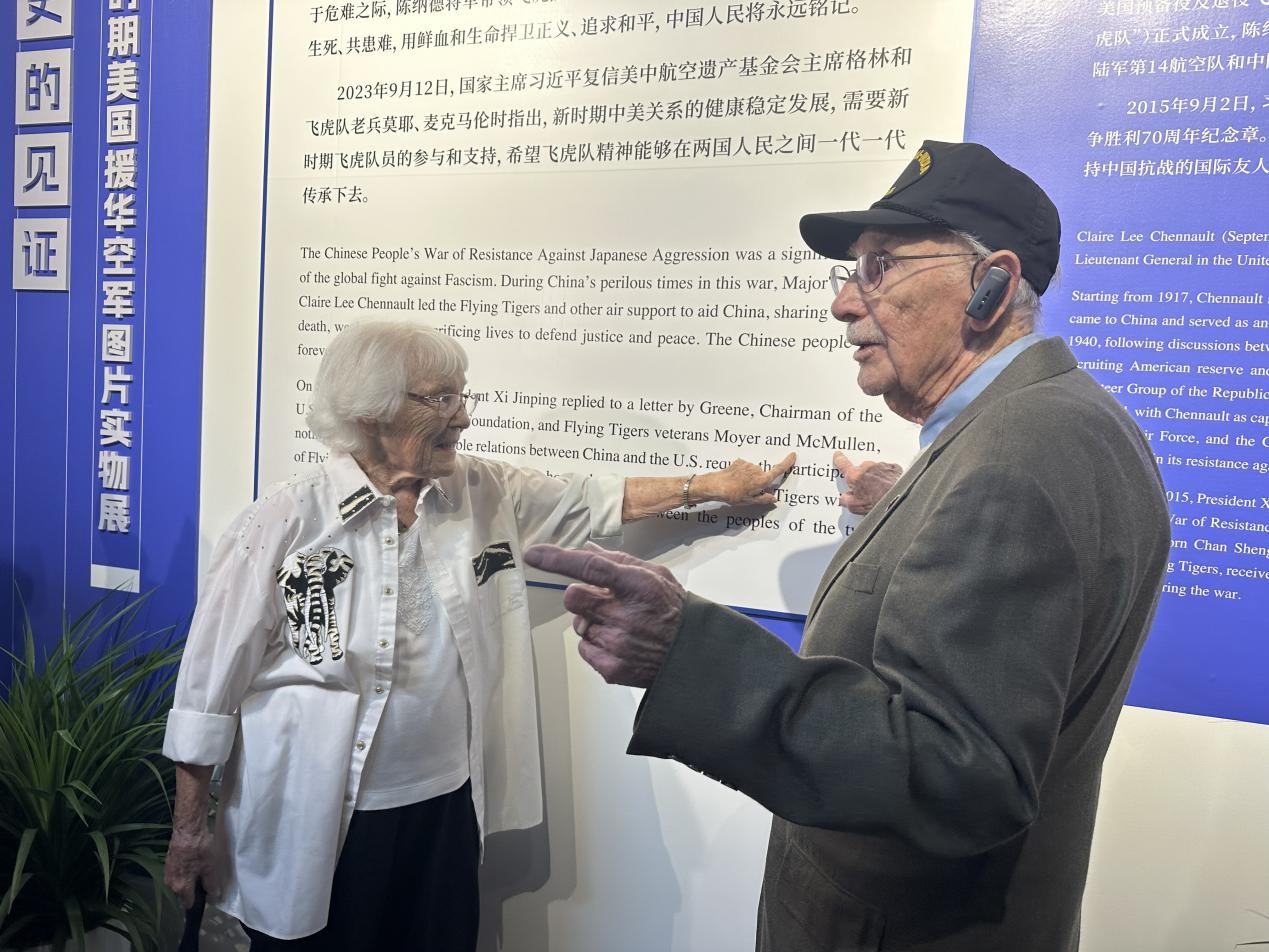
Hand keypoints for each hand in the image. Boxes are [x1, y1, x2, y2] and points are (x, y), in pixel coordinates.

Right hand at [164, 827, 218, 908]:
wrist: (187, 830)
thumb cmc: (199, 850)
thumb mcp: (210, 868)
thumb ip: (211, 885)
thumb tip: (213, 897)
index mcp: (181, 887)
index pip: (188, 904)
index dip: (197, 904)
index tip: (205, 900)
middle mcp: (171, 884)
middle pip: (183, 894)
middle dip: (193, 891)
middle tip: (206, 883)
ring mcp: (167, 874)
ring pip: (179, 884)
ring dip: (188, 882)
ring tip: (200, 872)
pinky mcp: (168, 864)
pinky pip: (177, 875)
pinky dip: (184, 873)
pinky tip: (193, 865)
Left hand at [524, 543, 684, 687]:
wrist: (693, 655)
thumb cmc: (673, 610)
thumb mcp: (654, 575)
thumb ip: (616, 561)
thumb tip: (585, 548)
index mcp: (638, 585)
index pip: (591, 567)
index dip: (558, 559)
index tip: (533, 554)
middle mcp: (625, 615)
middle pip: (573, 597)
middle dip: (581, 596)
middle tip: (603, 601)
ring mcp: (617, 644)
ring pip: (578, 624)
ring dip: (593, 622)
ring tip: (622, 626)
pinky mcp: (611, 668)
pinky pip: (583, 648)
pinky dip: (596, 644)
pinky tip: (620, 643)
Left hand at [699, 452, 795, 506]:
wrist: (716, 485)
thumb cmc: (732, 495)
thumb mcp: (749, 501)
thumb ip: (764, 499)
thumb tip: (773, 498)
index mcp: (761, 480)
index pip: (778, 470)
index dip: (787, 463)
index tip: (793, 455)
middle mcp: (756, 470)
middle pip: (763, 475)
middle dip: (759, 481)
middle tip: (748, 491)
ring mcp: (747, 465)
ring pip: (753, 471)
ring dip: (749, 478)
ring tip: (738, 487)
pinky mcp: (739, 462)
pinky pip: (744, 468)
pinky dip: (742, 473)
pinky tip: (734, 480)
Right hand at [834, 452, 902, 514]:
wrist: (898, 502)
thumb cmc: (877, 504)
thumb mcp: (855, 507)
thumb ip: (846, 500)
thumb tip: (844, 498)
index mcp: (855, 476)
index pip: (843, 464)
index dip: (840, 460)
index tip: (838, 455)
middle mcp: (867, 468)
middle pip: (861, 468)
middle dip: (861, 476)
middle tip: (865, 489)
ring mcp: (881, 466)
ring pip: (874, 469)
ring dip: (875, 476)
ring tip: (879, 489)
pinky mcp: (894, 468)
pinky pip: (887, 469)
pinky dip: (887, 475)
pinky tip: (888, 485)